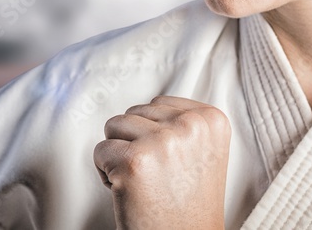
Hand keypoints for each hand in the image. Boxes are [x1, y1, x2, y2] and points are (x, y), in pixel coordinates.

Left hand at [94, 95, 230, 229]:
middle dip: (136, 145)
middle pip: (134, 113)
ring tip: (145, 184)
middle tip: (158, 180)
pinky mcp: (134, 161)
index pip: (158, 104)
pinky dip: (106, 174)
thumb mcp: (203, 153)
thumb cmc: (187, 208)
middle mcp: (191, 126)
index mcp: (211, 120)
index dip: (154, 136)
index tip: (172, 165)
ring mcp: (163, 142)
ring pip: (114, 126)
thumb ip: (182, 123)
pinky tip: (132, 194)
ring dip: (120, 156)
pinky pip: (100, 151)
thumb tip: (150, 106)